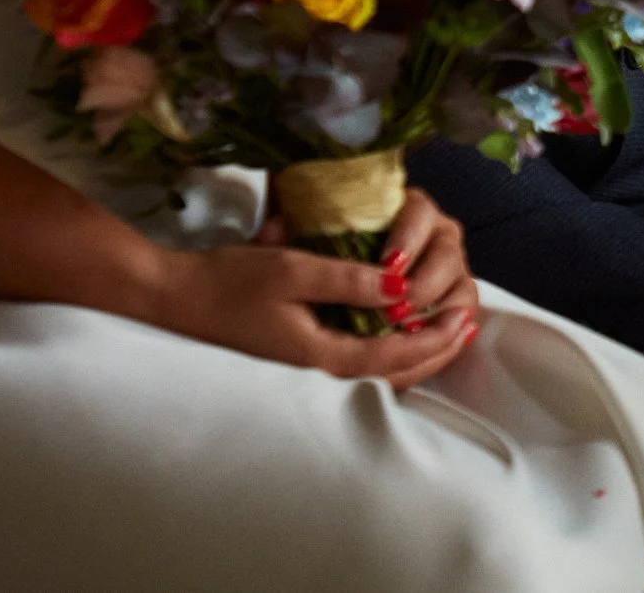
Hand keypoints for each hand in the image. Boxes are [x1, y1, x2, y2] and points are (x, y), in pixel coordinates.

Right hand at [152, 191, 478, 389]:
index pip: (392, 357)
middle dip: (433, 352)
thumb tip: (397, 284)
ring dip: (413, 355)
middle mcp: (316, 373)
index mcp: (319, 355)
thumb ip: (347, 278)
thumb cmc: (231, 281)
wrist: (176, 302)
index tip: (464, 318)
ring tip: (443, 332)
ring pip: (373, 374)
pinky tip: (394, 333)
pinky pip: (352, 366)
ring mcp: (303, 372)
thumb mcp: (292, 269)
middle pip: (390, 375)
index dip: (433, 340)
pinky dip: (384, 354)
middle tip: (468, 326)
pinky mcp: (294, 361)